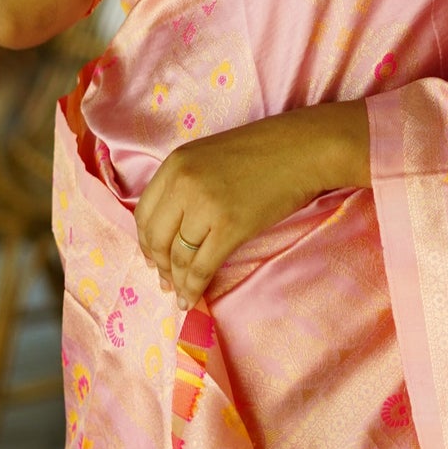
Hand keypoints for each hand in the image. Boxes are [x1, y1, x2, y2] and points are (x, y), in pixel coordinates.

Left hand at [136, 101, 370, 306]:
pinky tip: (192, 299)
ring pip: (178, 256)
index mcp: (175, 163)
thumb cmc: (263, 151)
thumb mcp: (209, 157)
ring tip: (181, 295)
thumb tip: (171, 228)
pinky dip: (194, 287)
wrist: (304, 150)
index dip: (146, 242)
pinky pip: (201, 266)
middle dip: (159, 265)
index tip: (153, 258)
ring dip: (177, 281)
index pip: (143, 213)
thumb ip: (185, 184)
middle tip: (165, 282)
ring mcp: (205, 205)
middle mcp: (183, 183)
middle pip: (156, 238)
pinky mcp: (229, 227)